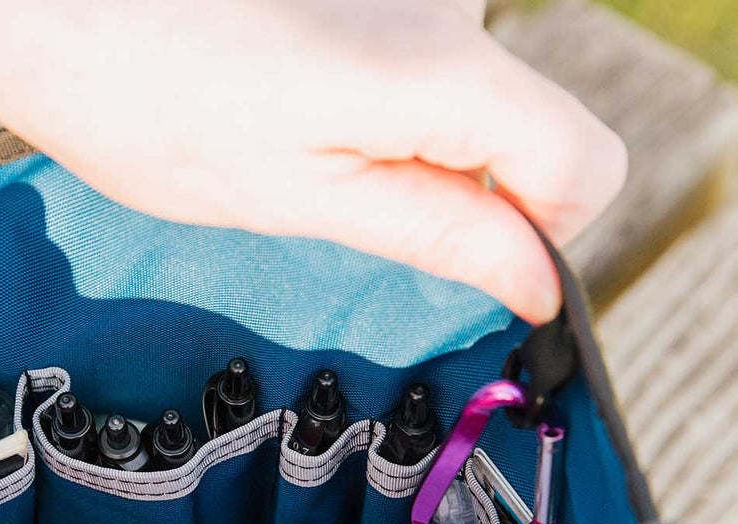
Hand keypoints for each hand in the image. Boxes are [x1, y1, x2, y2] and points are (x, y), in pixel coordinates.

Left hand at [0, 0, 624, 321]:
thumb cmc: (150, 104)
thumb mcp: (298, 197)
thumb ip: (435, 231)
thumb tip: (536, 281)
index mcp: (444, 72)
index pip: (587, 167)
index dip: (543, 234)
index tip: (471, 261)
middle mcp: (454, 6)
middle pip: (526, 123)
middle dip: (457, 180)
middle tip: (333, 192)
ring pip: (466, 89)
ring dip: (402, 132)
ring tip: (282, 133)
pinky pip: (417, 50)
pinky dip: (370, 88)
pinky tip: (279, 88)